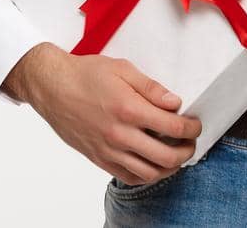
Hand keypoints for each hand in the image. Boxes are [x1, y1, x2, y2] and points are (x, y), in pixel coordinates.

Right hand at [0, 42, 202, 184]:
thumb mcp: (122, 69)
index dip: (192, 128)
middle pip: (167, 155)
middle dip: (187, 150)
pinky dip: (146, 175)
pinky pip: (129, 177)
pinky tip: (153, 164)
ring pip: (150, 172)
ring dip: (170, 167)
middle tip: (191, 142)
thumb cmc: (84, 75)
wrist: (52, 87)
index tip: (195, 124)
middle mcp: (120, 134)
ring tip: (176, 156)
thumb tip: (174, 102)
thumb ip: (151, 88)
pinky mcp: (99, 159)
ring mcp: (109, 150)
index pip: (173, 127)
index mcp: (129, 109)